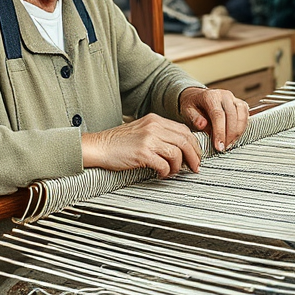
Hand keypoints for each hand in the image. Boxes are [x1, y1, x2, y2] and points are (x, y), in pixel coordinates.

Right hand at [81, 113, 201, 176]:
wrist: (98, 146)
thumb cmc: (118, 142)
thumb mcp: (141, 130)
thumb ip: (159, 134)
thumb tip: (179, 148)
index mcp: (155, 120)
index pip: (184, 130)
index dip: (194, 145)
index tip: (196, 156)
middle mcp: (154, 127)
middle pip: (185, 141)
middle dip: (193, 156)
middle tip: (194, 167)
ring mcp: (148, 139)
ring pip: (177, 153)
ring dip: (179, 166)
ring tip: (173, 172)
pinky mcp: (142, 153)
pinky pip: (164, 164)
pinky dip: (166, 172)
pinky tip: (161, 174)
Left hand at [178, 87, 248, 151]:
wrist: (198, 96)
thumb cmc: (193, 105)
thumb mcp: (187, 111)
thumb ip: (194, 118)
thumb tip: (202, 125)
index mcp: (210, 96)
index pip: (218, 115)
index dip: (220, 132)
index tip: (219, 146)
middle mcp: (224, 95)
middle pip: (232, 115)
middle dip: (229, 135)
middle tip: (224, 148)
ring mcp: (233, 98)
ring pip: (241, 115)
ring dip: (237, 132)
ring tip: (229, 144)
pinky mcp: (240, 103)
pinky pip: (245, 115)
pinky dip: (242, 128)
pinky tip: (235, 137)